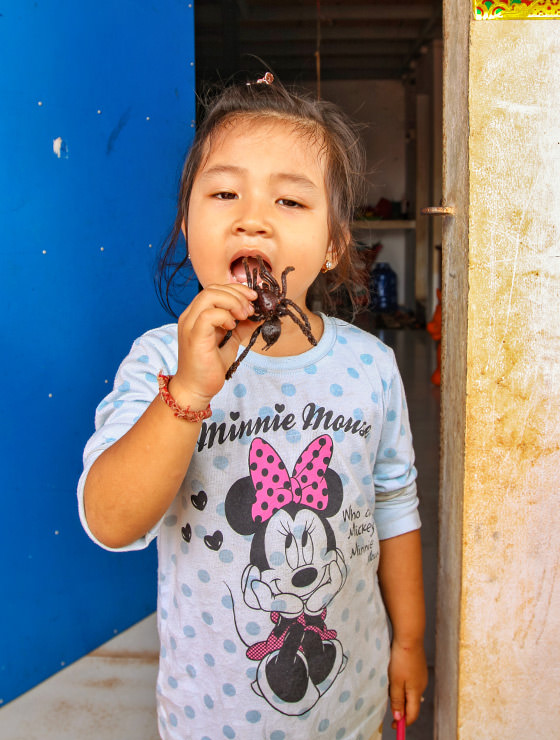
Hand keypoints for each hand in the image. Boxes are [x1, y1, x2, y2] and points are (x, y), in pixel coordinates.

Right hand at [171, 283, 256, 406]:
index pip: (215, 289)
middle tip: (251, 309)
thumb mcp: (231, 340)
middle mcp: (190, 315)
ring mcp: (190, 324)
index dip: (236, 290)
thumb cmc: (210, 366)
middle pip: (212, 289)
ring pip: (209, 296)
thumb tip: (260, 315)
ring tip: (244, 316)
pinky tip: (232, 327)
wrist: (197, 389)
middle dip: (237, 294)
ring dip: (232, 302)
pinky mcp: (194, 335)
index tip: (253, 299)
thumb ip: (243, 326)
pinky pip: (209, 314)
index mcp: (197, 314)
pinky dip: (225, 316)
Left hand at [388, 639, 427, 728]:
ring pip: (410, 692)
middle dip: (401, 709)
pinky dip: (402, 685)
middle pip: (412, 704)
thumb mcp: (396, 681)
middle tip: (389, 708)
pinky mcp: (418, 667)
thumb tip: (399, 717)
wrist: (409, 637)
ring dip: (401, 696)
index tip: (393, 726)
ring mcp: (421, 675)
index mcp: (416, 691)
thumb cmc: (401, 659)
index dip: (403, 722)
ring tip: (389, 689)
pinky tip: (395, 677)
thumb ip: (397, 700)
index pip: (412, 714)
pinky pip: (410, 682)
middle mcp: (421, 685)